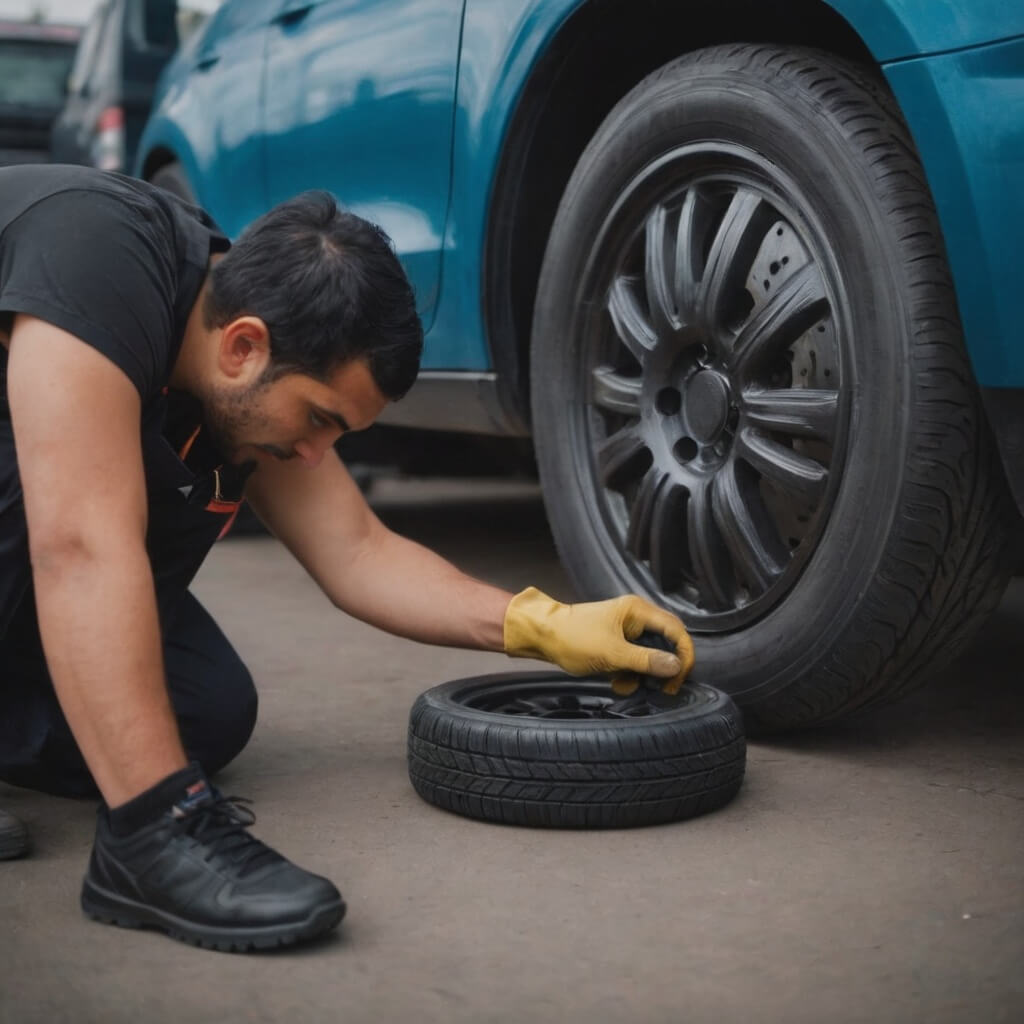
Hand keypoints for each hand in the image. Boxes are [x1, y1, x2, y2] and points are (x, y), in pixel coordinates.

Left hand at [502, 587, 694, 694]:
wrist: (543, 637)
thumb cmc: (574, 638)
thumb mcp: (612, 654)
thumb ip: (646, 661)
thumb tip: (677, 666)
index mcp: (638, 611)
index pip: (676, 630)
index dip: (683, 655)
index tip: (679, 679)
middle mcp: (637, 618)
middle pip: (667, 644)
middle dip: (663, 669)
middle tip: (662, 690)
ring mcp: (627, 631)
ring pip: (650, 656)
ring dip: (643, 675)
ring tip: (625, 685)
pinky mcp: (617, 643)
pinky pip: (635, 661)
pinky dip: (629, 674)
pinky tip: (616, 682)